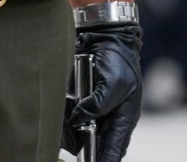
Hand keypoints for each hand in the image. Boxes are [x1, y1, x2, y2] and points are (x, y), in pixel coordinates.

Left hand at [63, 20, 142, 161]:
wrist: (104, 37)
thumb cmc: (118, 60)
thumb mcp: (114, 83)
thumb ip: (98, 105)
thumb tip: (79, 120)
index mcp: (123, 118)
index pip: (115, 149)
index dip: (106, 160)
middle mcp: (108, 120)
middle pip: (93, 145)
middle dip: (82, 144)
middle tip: (74, 133)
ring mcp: (94, 113)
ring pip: (78, 134)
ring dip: (70, 130)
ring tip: (68, 115)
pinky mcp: (80, 104)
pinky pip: (69, 119)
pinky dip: (64, 118)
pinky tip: (65, 107)